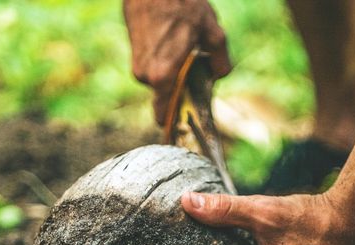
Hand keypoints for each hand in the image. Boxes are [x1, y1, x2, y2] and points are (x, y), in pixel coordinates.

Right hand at [123, 0, 231, 124]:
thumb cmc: (182, 6)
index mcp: (164, 77)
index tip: (187, 122)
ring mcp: (137, 66)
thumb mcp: (213, 32)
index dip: (176, 121)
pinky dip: (164, 64)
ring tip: (184, 51)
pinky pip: (153, 70)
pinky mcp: (134, 56)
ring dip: (172, 75)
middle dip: (181, 90)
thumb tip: (218, 75)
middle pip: (166, 98)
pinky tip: (173, 44)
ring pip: (160, 82)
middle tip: (196, 73)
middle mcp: (146, 77)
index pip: (164, 116)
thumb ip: (220, 61)